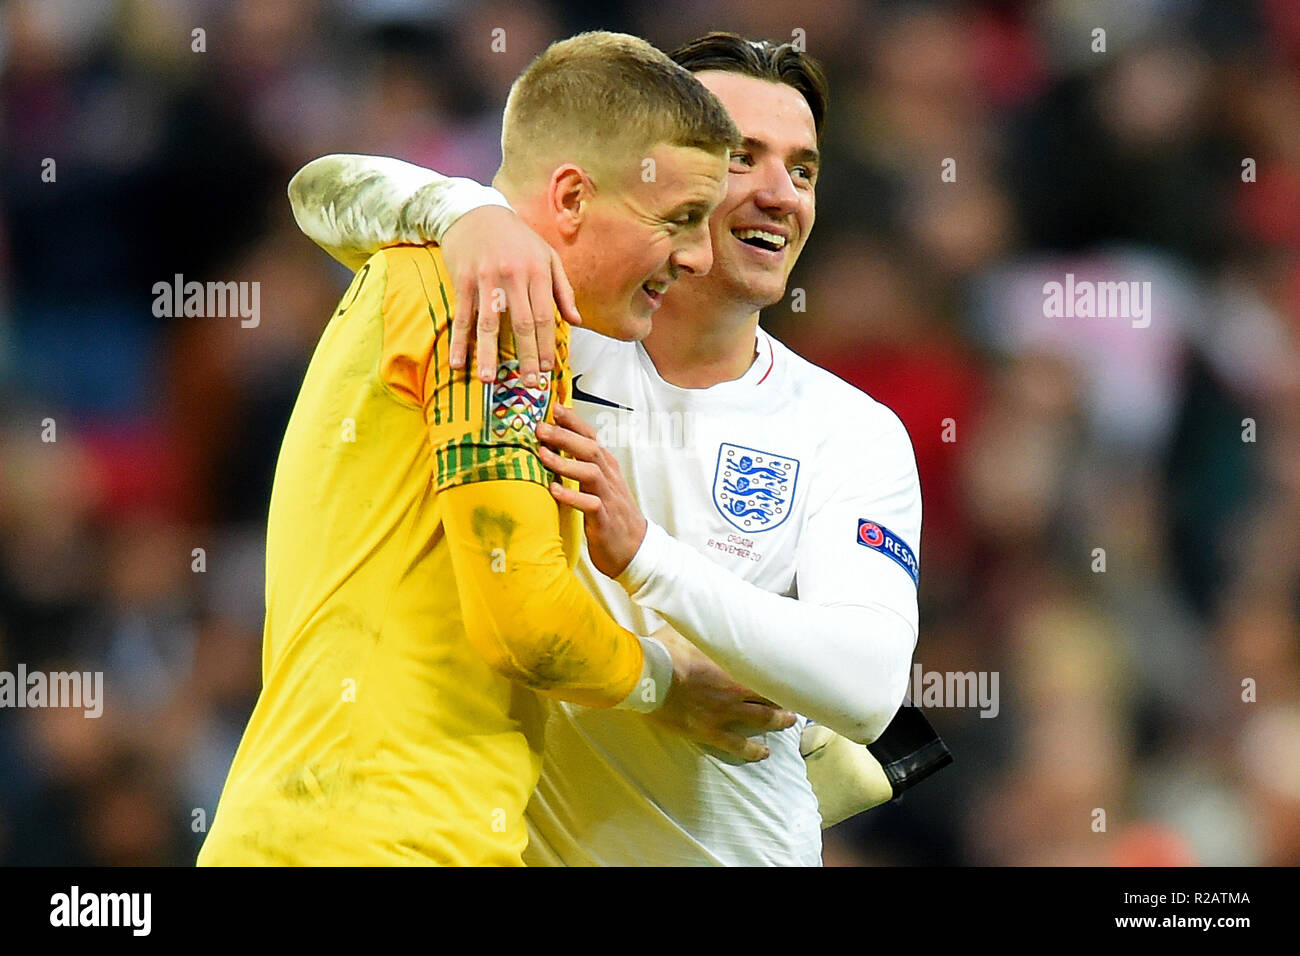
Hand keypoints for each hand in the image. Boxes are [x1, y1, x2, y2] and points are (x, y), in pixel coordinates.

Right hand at [440, 205, 580, 385]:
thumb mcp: (547, 256)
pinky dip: (459, 341)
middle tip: (527, 384)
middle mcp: (514, 276)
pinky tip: (458, 362)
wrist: (476, 211)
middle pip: (521, 324)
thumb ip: (563, 289)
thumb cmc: (517, 237)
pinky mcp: (463, 280)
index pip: (544, 316)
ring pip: (489, 323)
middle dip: (525, 357)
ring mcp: (487, 279)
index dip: (545, 345)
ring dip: (489, 354)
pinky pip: (463, 316)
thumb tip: (575, 321)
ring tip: (489, 380)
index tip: (546, 370)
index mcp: (538, 271)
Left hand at [536, 404, 644, 577]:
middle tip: (541, 427)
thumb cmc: (611, 515)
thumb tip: (554, 446)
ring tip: (542, 455)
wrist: (636, 549)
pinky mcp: (605, 520)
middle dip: (565, 436)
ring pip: (591, 472)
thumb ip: (581, 465)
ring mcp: (609, 498)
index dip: (573, 422)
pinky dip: (572, 496)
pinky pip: (590, 505)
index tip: (553, 407)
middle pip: (590, 449)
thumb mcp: (598, 485)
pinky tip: (554, 490)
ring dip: (566, 463)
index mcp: (606, 467)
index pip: (591, 437)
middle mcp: (609, 478)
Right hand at [648, 625, 796, 762]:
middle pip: (769, 694)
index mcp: (732, 664)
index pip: (765, 668)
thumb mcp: (686, 629)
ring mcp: (723, 713)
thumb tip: (705, 612)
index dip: (779, 671)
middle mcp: (734, 690)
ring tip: (790, 722)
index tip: (790, 669)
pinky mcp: (709, 731)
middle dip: (785, 696)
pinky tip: (765, 753)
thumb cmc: (665, 650)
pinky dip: (753, 750)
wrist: (647, 677)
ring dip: (779, 720)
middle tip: (797, 697)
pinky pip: (737, 744)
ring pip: (761, 719)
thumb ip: (702, 628)